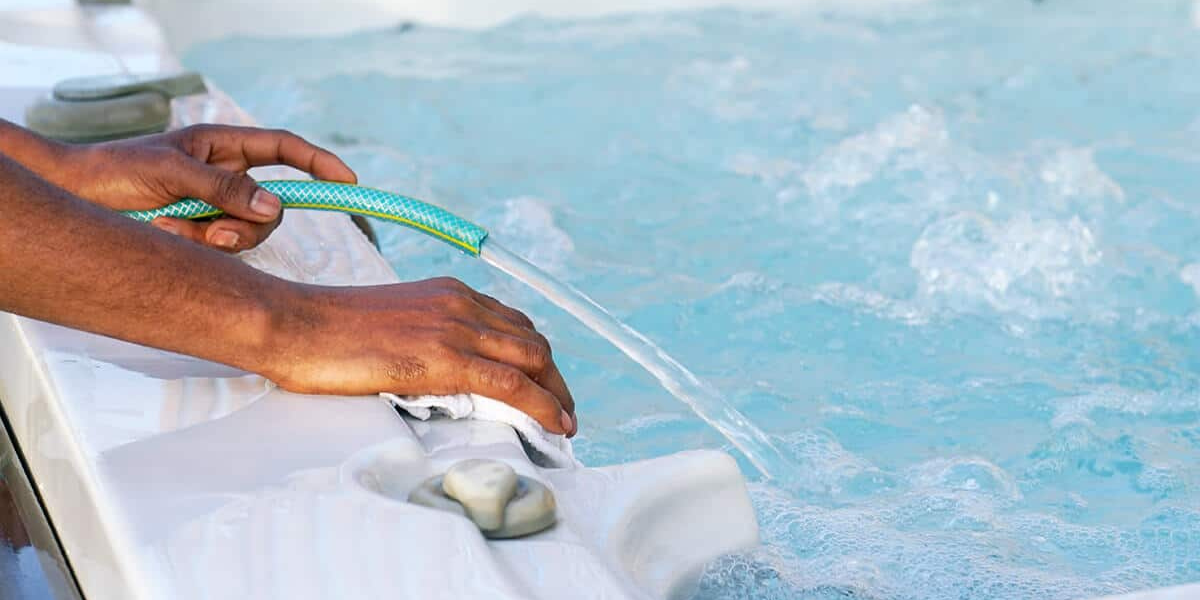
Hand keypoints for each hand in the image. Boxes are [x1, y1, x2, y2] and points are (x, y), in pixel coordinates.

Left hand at [63, 124, 355, 251]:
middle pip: (270, 206)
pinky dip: (197, 247)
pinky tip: (165, 234)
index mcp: (224, 146)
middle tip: (217, 234)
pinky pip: (223, 250)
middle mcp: (226, 177)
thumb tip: (276, 209)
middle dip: (247, 224)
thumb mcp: (173, 172)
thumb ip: (225, 190)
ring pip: (248, 233)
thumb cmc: (117, 170)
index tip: (347, 181)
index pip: (284, 149)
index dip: (318, 163)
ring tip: (171, 228)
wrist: (77, 197)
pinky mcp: (200, 233)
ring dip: (213, 238)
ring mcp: (214, 207)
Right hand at [266, 277, 577, 435]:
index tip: (544, 385)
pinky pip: (512, 383)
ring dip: (557, 394)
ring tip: (564, 424)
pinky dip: (543, 405)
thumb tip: (444, 373)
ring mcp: (455, 327)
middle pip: (532, 340)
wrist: (294, 324)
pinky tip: (555, 425)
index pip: (513, 324)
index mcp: (449, 293)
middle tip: (562, 411)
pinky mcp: (445, 356)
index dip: (537, 358)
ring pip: (532, 359)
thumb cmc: (326, 333)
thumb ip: (425, 339)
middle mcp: (461, 303)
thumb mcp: (391, 326)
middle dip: (555, 378)